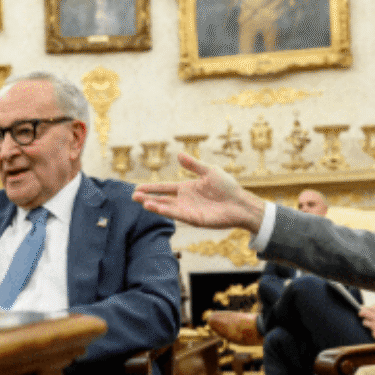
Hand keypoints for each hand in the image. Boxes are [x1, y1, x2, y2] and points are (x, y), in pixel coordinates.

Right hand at [132, 153, 265, 231]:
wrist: (240, 202)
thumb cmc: (227, 187)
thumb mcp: (209, 171)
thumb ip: (193, 165)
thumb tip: (179, 155)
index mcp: (186, 188)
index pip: (164, 188)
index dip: (151, 188)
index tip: (137, 188)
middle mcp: (185, 200)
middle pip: (162, 199)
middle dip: (147, 198)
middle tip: (134, 197)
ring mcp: (188, 210)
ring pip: (167, 208)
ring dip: (154, 206)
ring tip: (142, 202)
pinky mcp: (195, 219)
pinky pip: (178, 215)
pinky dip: (166, 211)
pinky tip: (156, 207)